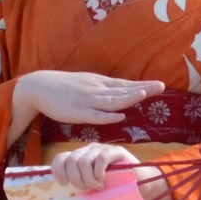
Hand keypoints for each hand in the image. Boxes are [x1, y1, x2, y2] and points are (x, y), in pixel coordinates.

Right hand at [8, 69, 160, 145]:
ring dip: (127, 98)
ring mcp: (86, 100)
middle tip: (161, 86)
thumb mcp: (87, 84)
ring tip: (143, 95)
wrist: (39, 86)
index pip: (125, 84)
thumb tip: (120, 93)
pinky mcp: (76, 112)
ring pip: (110, 101)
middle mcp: (95, 89)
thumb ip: (103, 89)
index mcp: (99, 83)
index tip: (160, 84)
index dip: (142, 85)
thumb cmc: (64, 87)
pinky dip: (108, 116)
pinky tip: (120, 116)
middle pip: (123, 90)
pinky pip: (94, 115)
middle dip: (142, 88)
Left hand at [45, 142, 132, 193]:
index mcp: (80, 157)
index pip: (61, 158)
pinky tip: (104, 180)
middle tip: (88, 189)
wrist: (138, 182)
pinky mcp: (115, 151)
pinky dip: (99, 172)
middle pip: (71, 161)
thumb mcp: (91, 184)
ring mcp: (102, 149)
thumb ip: (79, 181)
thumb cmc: (113, 186)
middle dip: (77, 179)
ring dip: (88, 178)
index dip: (58, 170)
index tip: (64, 184)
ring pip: (84, 161)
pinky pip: (100, 159)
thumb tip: (62, 186)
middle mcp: (88, 150)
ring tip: (98, 186)